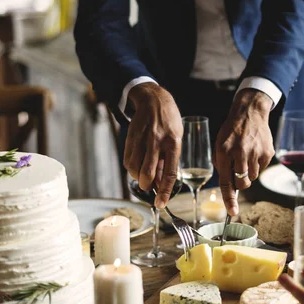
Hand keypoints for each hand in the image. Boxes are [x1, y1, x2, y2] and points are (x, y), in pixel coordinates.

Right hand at [125, 83, 182, 208]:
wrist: (154, 99)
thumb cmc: (169, 121)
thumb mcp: (176, 138)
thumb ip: (169, 159)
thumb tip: (160, 183)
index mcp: (174, 142)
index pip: (170, 172)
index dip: (165, 191)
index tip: (161, 204)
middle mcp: (158, 141)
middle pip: (148, 173)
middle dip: (147, 186)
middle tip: (149, 188)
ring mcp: (143, 139)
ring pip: (135, 169)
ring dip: (138, 178)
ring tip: (144, 175)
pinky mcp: (131, 137)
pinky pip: (127, 160)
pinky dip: (131, 169)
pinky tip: (137, 166)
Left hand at [214, 89, 274, 215]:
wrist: (250, 112)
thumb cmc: (232, 131)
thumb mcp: (220, 145)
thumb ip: (222, 165)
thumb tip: (229, 186)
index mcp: (224, 152)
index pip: (226, 181)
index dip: (229, 199)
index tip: (233, 212)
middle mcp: (240, 153)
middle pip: (242, 184)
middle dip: (240, 183)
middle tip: (239, 172)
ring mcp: (256, 153)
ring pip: (253, 177)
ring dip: (249, 171)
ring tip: (246, 155)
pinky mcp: (267, 152)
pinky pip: (262, 168)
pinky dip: (258, 164)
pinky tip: (254, 151)